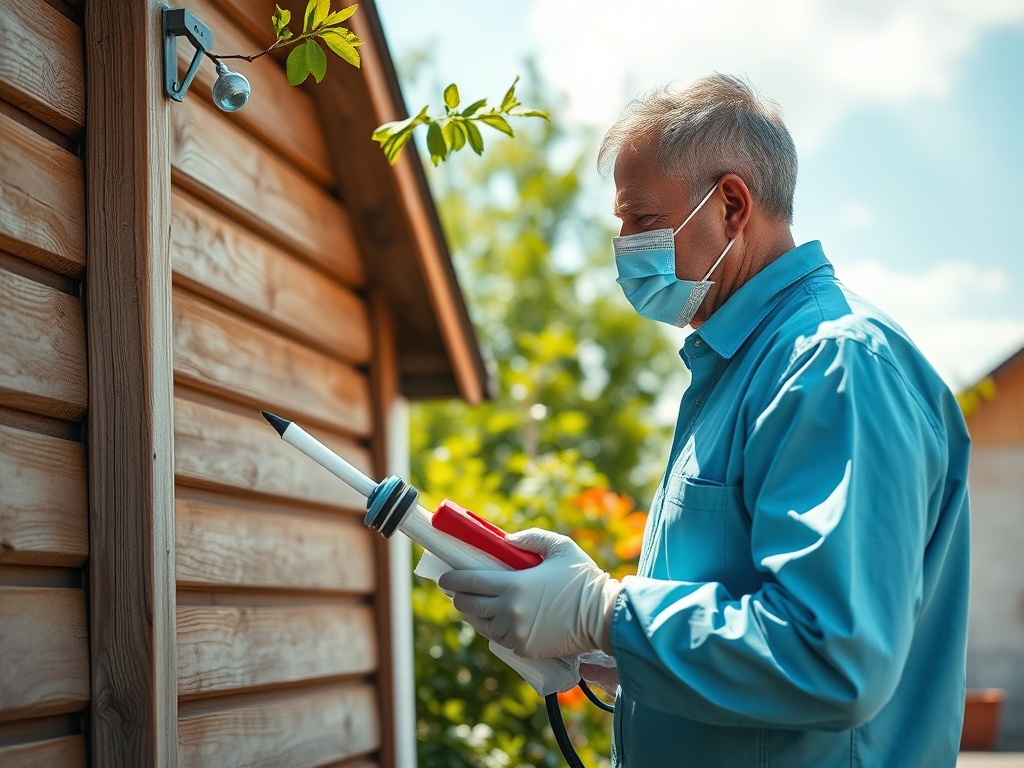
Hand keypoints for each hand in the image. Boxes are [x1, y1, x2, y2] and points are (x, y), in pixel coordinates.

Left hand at [437, 528, 622, 659]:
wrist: (603, 617)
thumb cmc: (582, 579)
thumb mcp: (560, 547)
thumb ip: (531, 538)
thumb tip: (506, 541)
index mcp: (513, 586)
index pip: (468, 582)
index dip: (451, 579)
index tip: (444, 577)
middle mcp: (508, 612)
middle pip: (467, 605)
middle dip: (458, 596)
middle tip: (458, 589)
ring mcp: (514, 633)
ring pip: (480, 624)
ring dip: (474, 613)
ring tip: (476, 603)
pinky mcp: (523, 649)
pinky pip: (497, 638)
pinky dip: (492, 627)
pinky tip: (495, 618)